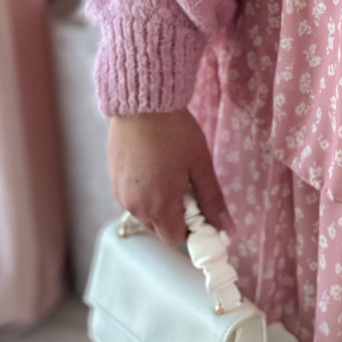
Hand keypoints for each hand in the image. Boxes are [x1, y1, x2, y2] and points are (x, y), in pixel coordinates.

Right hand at [107, 107, 234, 245]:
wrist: (142, 104)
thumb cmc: (174, 131)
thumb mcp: (200, 165)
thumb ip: (213, 200)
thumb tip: (227, 229)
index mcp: (158, 205)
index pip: (176, 237)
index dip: (192, 226)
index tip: (201, 206)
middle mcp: (135, 206)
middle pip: (160, 228)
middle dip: (176, 216)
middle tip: (187, 186)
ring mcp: (121, 194)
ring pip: (146, 214)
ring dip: (160, 205)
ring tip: (171, 173)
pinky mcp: (114, 182)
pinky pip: (133, 200)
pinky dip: (146, 194)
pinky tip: (155, 168)